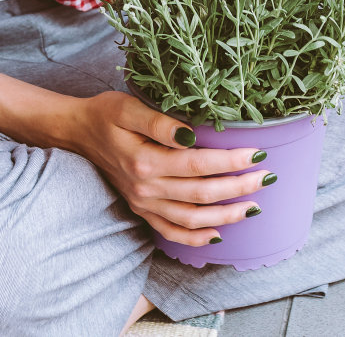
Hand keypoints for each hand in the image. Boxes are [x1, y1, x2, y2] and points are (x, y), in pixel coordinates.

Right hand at [69, 91, 270, 246]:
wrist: (78, 133)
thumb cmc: (106, 113)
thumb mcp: (128, 107)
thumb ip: (160, 122)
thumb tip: (190, 134)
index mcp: (145, 161)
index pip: (198, 164)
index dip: (231, 161)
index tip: (258, 152)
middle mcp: (146, 188)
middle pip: (201, 194)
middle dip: (239, 187)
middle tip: (267, 176)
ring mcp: (143, 203)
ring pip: (191, 219)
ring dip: (226, 215)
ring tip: (253, 206)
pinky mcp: (141, 209)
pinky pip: (171, 232)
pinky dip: (196, 237)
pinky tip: (219, 234)